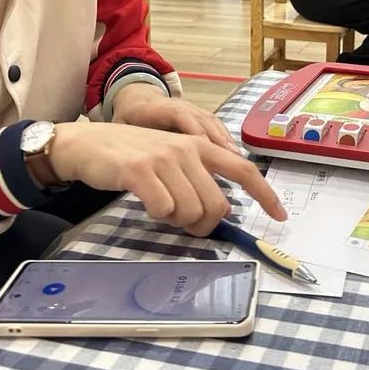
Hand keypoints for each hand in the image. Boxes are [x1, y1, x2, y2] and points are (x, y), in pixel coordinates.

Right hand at [50, 121, 286, 235]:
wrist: (87, 145)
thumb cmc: (132, 158)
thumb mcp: (172, 159)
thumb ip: (198, 177)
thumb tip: (220, 210)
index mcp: (200, 146)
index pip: (243, 170)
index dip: (265, 194)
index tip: (281, 215)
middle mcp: (187, 149)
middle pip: (217, 206)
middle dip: (203, 224)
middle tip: (182, 220)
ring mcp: (164, 158)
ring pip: (191, 212)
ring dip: (177, 220)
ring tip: (160, 205)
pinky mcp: (139, 171)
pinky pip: (163, 210)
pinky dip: (157, 215)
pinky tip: (146, 201)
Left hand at [112, 82, 237, 151]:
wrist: (137, 97)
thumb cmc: (128, 117)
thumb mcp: (121, 126)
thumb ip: (127, 140)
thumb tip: (132, 165)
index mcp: (156, 107)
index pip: (176, 113)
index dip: (192, 127)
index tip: (202, 144)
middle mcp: (179, 105)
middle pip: (201, 118)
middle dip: (216, 138)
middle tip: (228, 159)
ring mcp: (192, 109)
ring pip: (212, 122)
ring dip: (225, 141)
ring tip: (237, 161)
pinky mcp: (199, 115)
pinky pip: (216, 126)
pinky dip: (226, 140)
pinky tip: (235, 158)